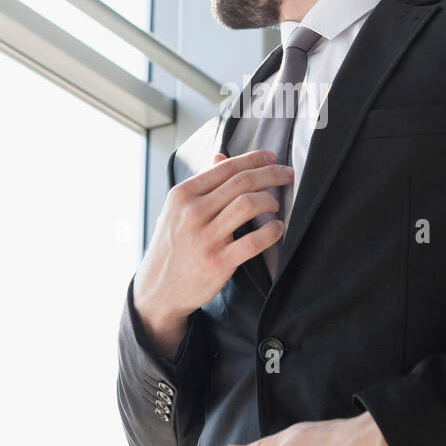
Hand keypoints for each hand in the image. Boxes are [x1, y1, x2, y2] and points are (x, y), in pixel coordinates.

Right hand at [132, 149, 291, 356]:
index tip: (271, 157)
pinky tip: (277, 228)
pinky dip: (272, 231)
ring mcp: (205, 238)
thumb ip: (201, 184)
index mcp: (183, 195)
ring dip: (270, 200)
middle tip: (287, 174)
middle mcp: (192, 213)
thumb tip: (221, 156)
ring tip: (276, 203)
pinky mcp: (218, 262)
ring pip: (248, 205)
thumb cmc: (172, 246)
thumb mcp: (177, 210)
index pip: (226, 167)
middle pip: (242, 182)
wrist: (158, 289)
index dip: (254, 159)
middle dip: (271, 174)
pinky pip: (253, 241)